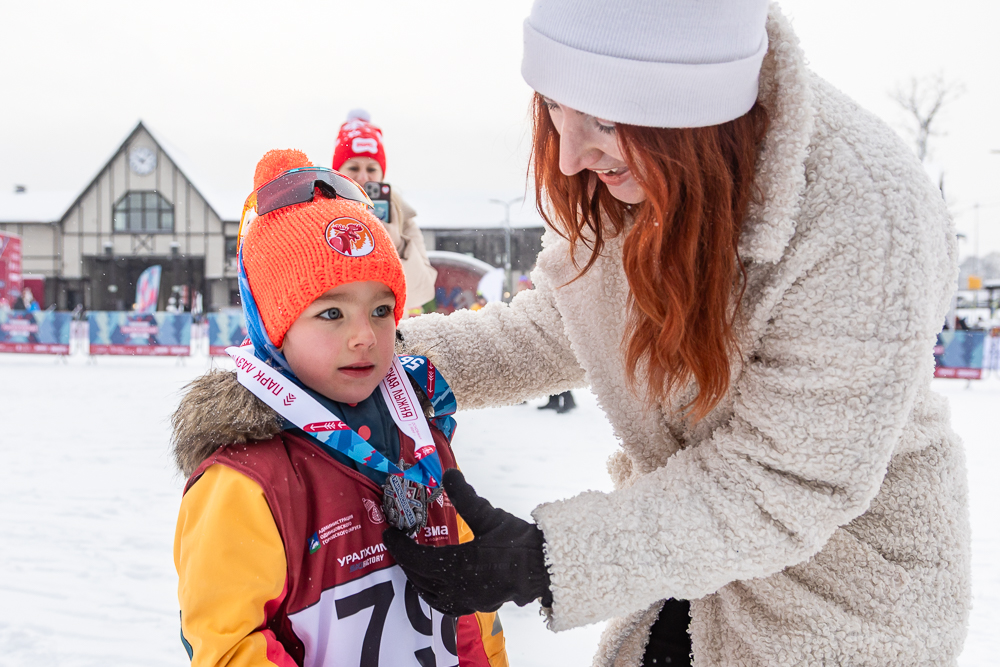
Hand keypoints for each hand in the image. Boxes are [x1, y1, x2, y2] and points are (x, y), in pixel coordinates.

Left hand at [383, 469, 552, 615]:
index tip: (389, 535)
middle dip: (406, 562)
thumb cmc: (518, 542)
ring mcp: (468, 600)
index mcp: (458, 565)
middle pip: (420, 579)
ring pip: (431, 596)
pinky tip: (437, 586)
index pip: (417, 559)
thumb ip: (465, 496)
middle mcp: (458, 588)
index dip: (399, 547)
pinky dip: (435, 595)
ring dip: (418, 581)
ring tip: (413, 566)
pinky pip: (447, 605)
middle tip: (398, 546)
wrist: (545, 568)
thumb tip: (449, 473)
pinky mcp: (479, 605)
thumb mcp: (489, 516)